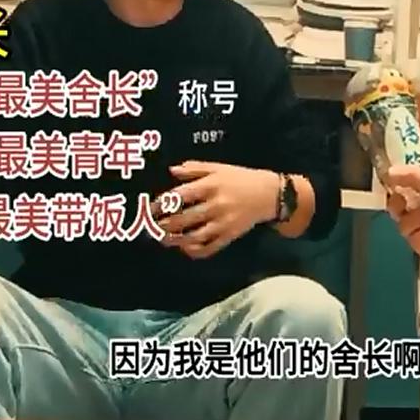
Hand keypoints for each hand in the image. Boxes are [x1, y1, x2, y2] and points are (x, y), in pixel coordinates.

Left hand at [159, 160, 278, 258]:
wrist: (269, 194)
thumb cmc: (240, 178)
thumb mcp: (219, 168)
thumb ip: (195, 168)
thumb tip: (172, 170)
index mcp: (211, 185)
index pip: (180, 196)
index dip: (162, 204)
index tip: (149, 209)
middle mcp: (216, 205)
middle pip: (184, 219)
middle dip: (164, 225)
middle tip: (150, 228)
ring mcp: (223, 222)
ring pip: (194, 236)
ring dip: (176, 240)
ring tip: (163, 239)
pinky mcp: (230, 235)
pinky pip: (211, 247)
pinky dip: (196, 251)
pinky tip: (185, 248)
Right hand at [384, 165, 419, 266]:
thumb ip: (411, 175)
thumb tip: (387, 171)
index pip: (399, 190)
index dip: (393, 189)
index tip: (390, 186)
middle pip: (395, 209)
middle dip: (399, 206)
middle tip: (405, 205)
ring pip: (402, 225)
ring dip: (417, 221)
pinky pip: (412, 241)